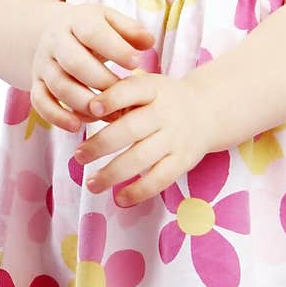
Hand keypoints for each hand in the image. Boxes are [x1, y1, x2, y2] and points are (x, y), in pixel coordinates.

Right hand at [30, 2, 155, 132]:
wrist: (50, 31)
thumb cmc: (91, 30)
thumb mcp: (109, 20)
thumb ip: (130, 30)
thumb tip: (149, 42)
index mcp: (77, 21)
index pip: (93, 33)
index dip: (115, 48)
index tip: (137, 62)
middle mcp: (56, 41)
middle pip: (74, 62)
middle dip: (100, 80)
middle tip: (122, 93)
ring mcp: (43, 63)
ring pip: (59, 85)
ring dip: (83, 102)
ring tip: (108, 114)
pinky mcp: (35, 82)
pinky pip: (40, 102)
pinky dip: (56, 116)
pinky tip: (77, 126)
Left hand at [73, 72, 211, 206]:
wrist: (207, 109)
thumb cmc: (161, 98)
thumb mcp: (145, 87)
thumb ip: (117, 96)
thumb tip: (80, 112)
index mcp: (154, 88)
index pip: (132, 90)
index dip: (111, 99)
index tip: (91, 108)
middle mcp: (166, 112)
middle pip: (131, 129)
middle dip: (101, 144)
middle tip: (78, 156)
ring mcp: (176, 137)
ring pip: (141, 158)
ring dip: (113, 173)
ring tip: (92, 183)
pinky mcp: (183, 160)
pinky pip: (160, 179)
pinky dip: (139, 192)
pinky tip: (119, 199)